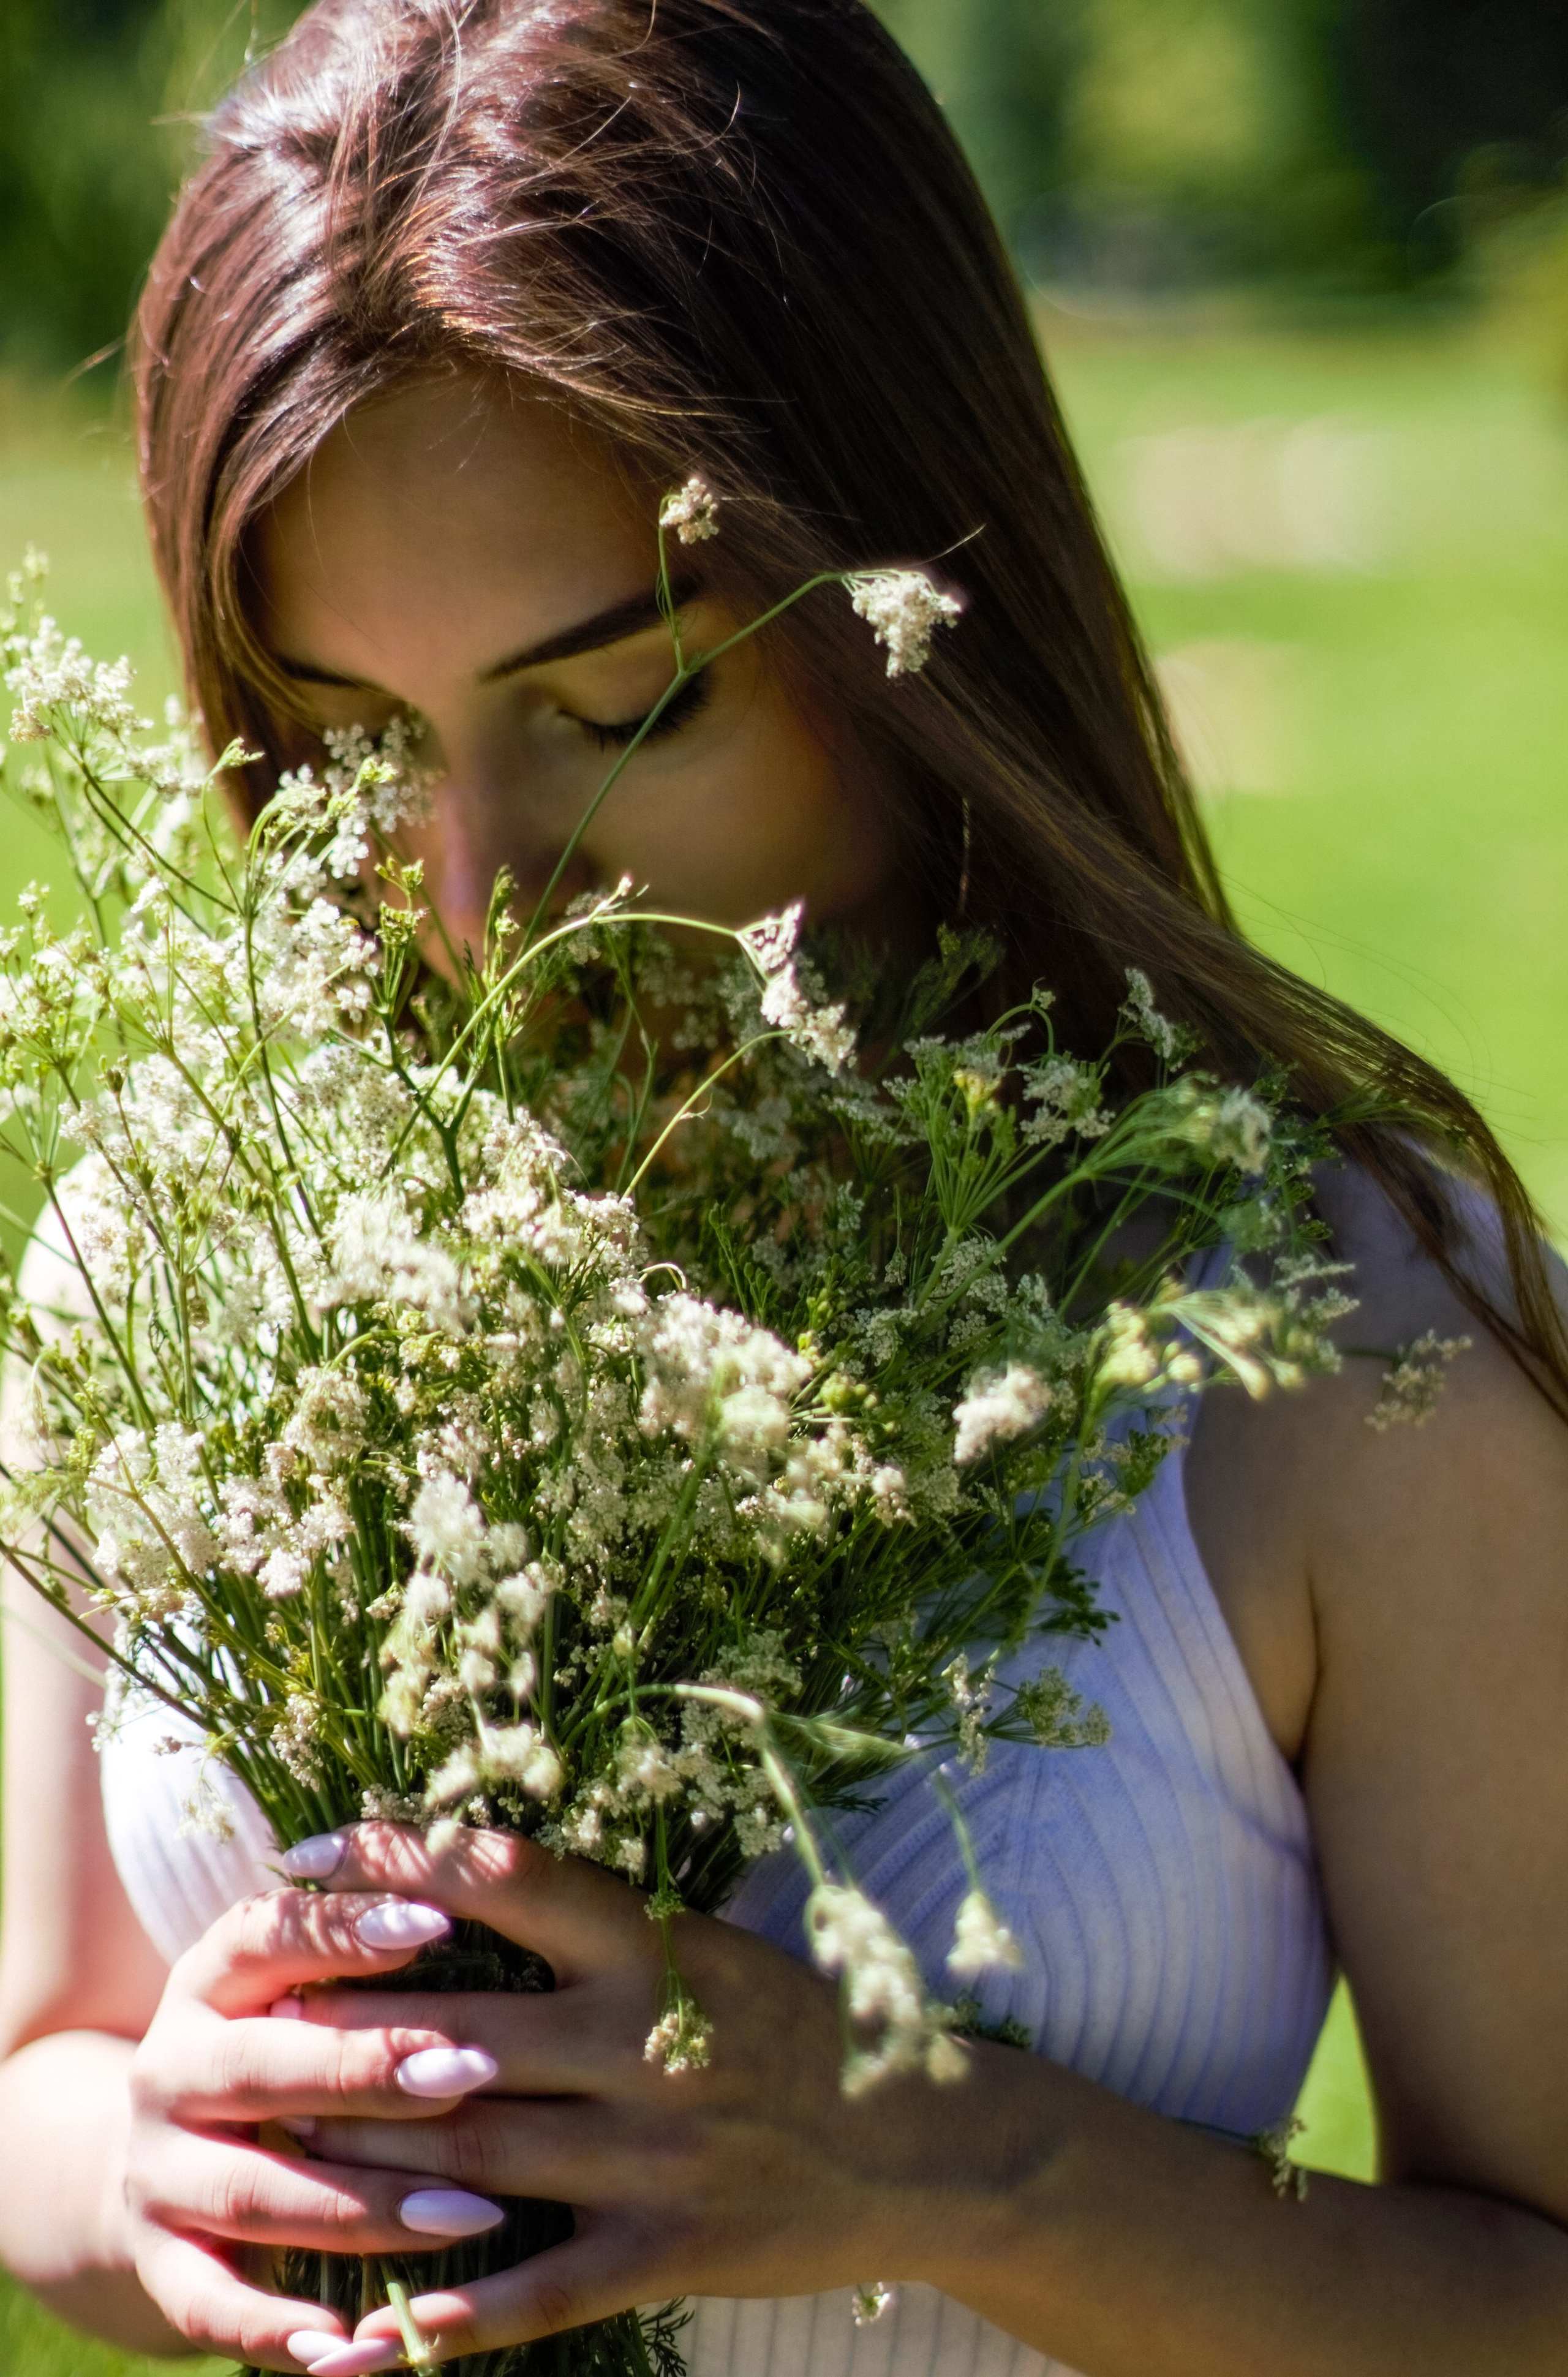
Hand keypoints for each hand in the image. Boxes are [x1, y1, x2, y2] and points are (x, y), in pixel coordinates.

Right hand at [122, 1876, 526, 2372]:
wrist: (171, 2149)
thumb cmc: (290, 2043)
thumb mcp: (306, 1981)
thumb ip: (366, 1949)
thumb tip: (469, 1903)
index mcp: (210, 1979)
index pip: (266, 1935)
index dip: (344, 1927)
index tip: (437, 1921)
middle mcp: (169, 2069)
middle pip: (260, 2067)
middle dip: (368, 2069)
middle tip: (473, 2071)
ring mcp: (157, 2171)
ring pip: (255, 2189)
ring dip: (363, 2202)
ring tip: (471, 2210)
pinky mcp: (162, 2262)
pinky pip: (209, 2302)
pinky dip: (274, 2328)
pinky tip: (349, 2342)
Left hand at [276, 1821, 997, 2368]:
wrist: (923, 2142)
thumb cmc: (795, 2027)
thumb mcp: (711, 1948)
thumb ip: (598, 1925)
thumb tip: (462, 1874)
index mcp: (659, 1949)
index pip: (505, 1880)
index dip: (394, 1861)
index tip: (305, 1858)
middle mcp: (649, 2044)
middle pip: (458, 2029)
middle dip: (344, 2026)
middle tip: (249, 2014)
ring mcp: (656, 2157)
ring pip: (475, 2152)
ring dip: (366, 2151)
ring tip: (277, 2138)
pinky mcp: (669, 2254)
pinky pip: (540, 2290)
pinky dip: (448, 2318)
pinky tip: (369, 2335)